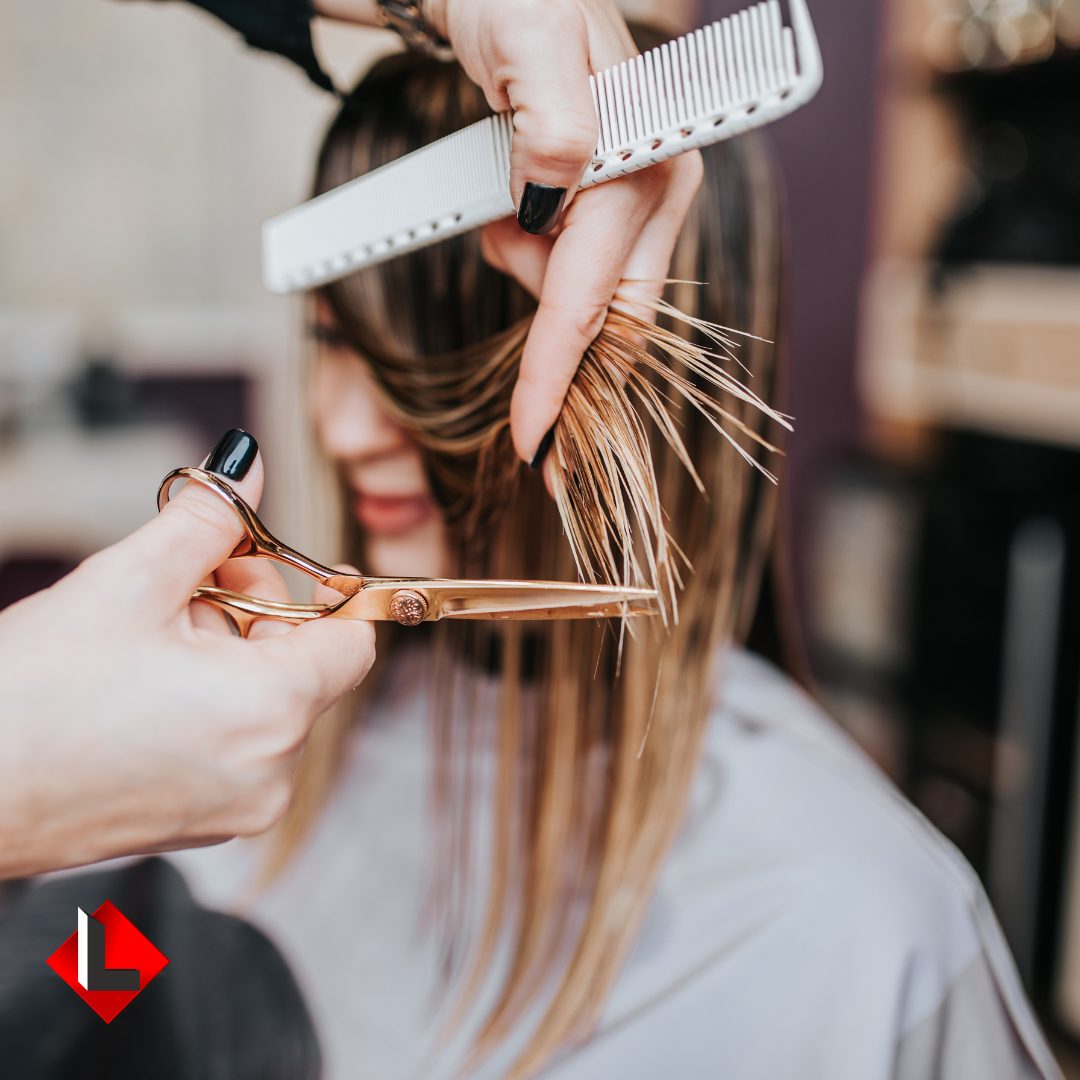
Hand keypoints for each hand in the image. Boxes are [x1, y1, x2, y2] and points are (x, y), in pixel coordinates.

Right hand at [0, 431, 374, 879]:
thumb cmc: (27, 701)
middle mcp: (269, 774)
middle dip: (256, 610)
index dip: (328, 593)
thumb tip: (247, 468)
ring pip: (267, 702)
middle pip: (304, 667)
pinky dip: (211, 701)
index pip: (352, 644)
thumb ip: (207, 518)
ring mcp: (235, 807)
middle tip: (194, 574)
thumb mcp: (128, 583)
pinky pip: (236, 742)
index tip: (295, 564)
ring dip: (226, 653)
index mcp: (271, 714)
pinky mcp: (199, 823)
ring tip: (148, 632)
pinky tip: (143, 680)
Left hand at [429, 0, 702, 464]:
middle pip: (611, 323)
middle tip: (524, 400)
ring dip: (532, 285)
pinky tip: (512, 217)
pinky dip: (535, 268)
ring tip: (497, 213)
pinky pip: (576, 272)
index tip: (532, 443)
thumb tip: (559, 191)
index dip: (558, 378)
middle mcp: (653, 192)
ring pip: (588, 300)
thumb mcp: (529, 42)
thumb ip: (555, 123)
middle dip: (563, 367)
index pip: (593, 301)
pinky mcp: (605, 205)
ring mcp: (634, 202)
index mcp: (646, 167)